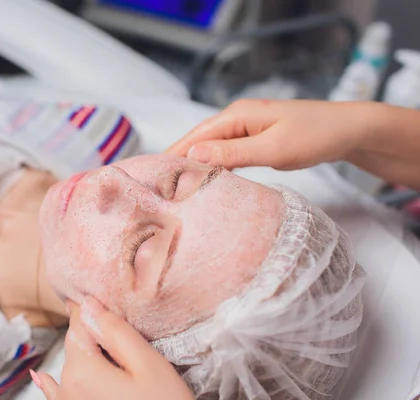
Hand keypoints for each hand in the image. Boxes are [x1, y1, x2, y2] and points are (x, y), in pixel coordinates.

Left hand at [30, 297, 194, 399]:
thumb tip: (88, 304)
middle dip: (93, 335)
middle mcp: (67, 390)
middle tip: (120, 333)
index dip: (92, 309)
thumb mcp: (148, 364)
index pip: (78, 324)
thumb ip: (116, 332)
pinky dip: (52, 385)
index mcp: (81, 370)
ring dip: (85, 355)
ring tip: (105, 350)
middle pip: (76, 347)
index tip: (100, 296)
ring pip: (73, 368)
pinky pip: (58, 395)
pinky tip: (41, 378)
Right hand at [166, 99, 373, 169]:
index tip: (153, 177)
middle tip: (159, 188)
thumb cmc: (315, 136)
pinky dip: (214, 166)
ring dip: (195, 165)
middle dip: (178, 161)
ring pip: (211, 148)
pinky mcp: (255, 138)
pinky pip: (226, 153)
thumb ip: (233, 153)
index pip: (195, 136)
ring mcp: (246, 128)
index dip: (173, 155)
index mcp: (237, 115)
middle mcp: (236, 118)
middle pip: (198, 140)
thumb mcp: (273, 148)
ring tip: (175, 188)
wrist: (349, 130)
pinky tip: (206, 180)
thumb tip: (193, 154)